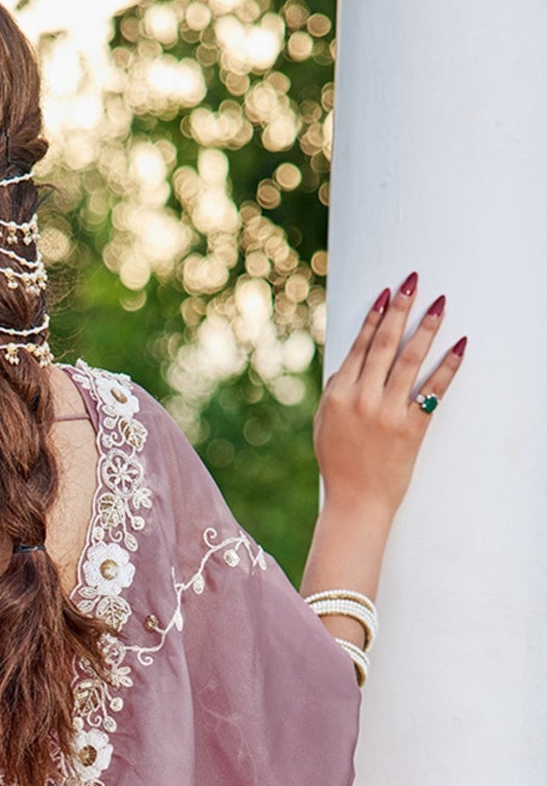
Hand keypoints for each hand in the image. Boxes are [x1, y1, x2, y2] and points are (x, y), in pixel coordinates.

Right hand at [313, 273, 466, 521]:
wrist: (357, 503)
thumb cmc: (339, 465)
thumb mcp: (325, 426)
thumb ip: (334, 392)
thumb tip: (348, 363)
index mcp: (338, 396)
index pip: (359, 347)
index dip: (373, 318)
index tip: (385, 293)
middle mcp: (363, 400)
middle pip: (384, 345)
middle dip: (400, 310)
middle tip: (413, 283)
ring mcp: (388, 413)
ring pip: (410, 360)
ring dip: (426, 329)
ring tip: (440, 305)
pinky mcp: (411, 428)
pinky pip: (433, 390)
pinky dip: (448, 366)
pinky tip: (459, 345)